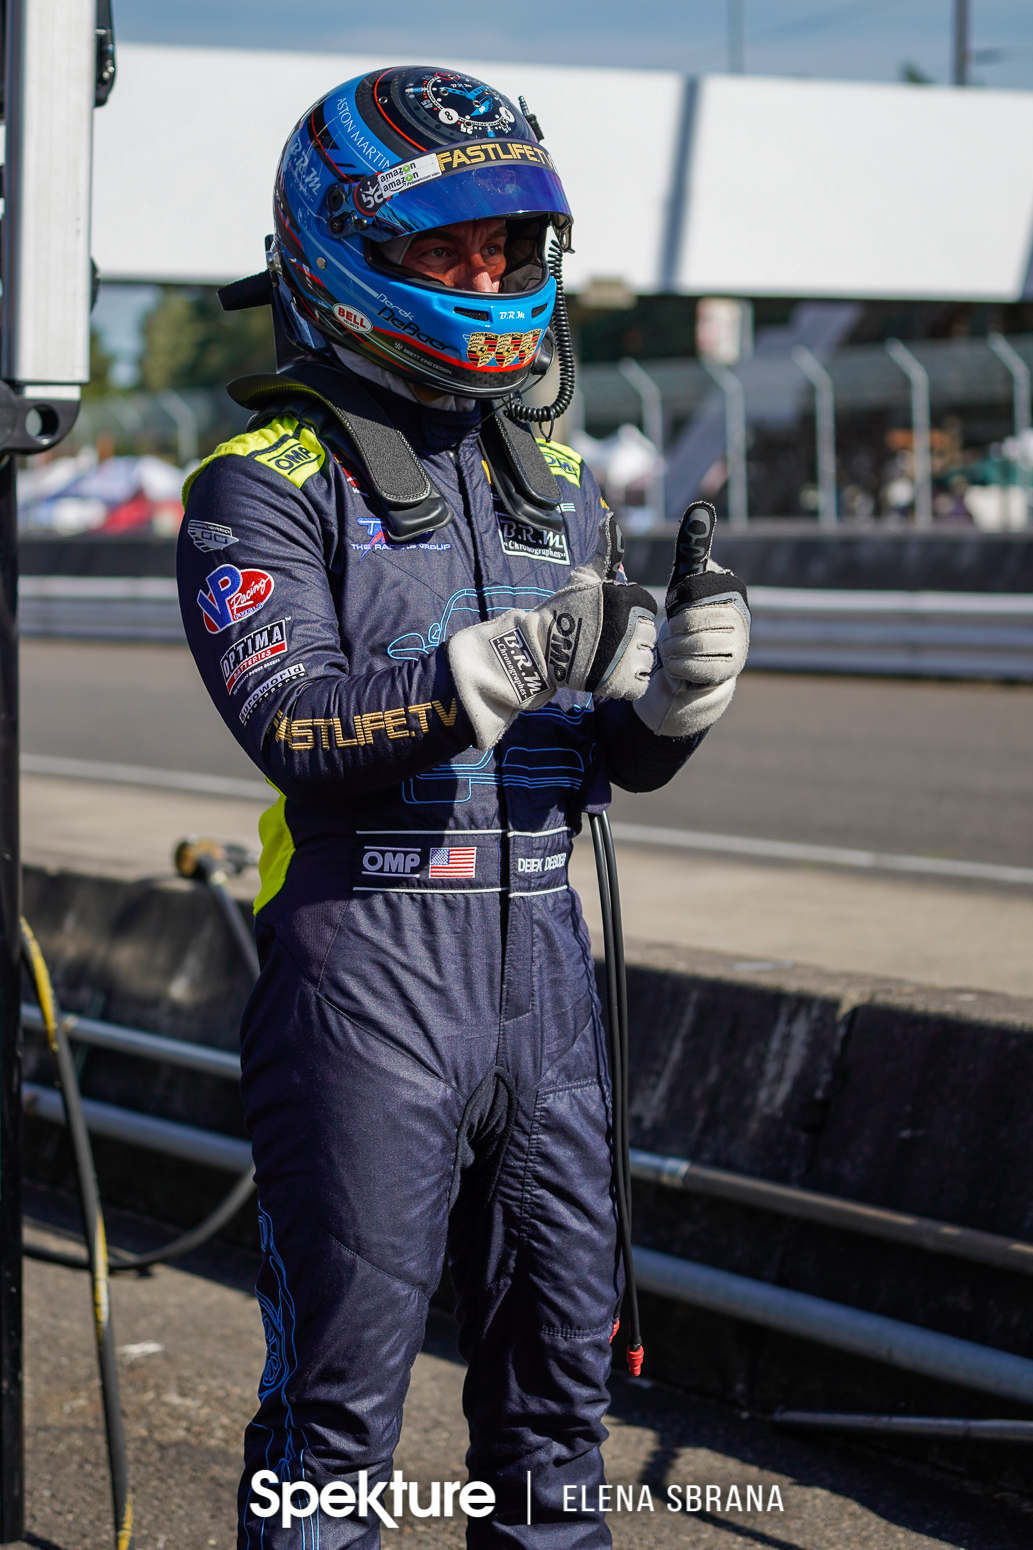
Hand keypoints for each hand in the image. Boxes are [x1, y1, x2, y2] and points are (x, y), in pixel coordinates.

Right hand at [448, 514, 657, 748]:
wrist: (540, 649)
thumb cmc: (562, 610)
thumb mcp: (584, 576)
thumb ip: (606, 549)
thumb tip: (610, 518)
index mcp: (630, 599)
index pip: (646, 611)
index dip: (627, 618)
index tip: (605, 621)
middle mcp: (632, 626)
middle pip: (647, 636)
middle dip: (628, 640)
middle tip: (601, 642)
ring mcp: (629, 656)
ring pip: (645, 660)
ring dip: (628, 662)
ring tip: (603, 657)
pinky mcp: (623, 682)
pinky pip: (639, 682)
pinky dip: (626, 682)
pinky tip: (608, 673)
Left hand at [635, 558, 749, 738]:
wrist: (698, 663)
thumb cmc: (690, 617)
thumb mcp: (687, 582)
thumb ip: (691, 546)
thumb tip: (700, 507)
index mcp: (732, 590)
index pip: (690, 593)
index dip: (677, 605)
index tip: (679, 609)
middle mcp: (741, 616)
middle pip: (687, 622)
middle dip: (671, 630)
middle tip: (673, 634)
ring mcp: (739, 645)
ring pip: (688, 645)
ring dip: (671, 649)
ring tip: (675, 648)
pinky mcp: (729, 671)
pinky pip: (689, 666)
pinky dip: (676, 666)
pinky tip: (680, 664)